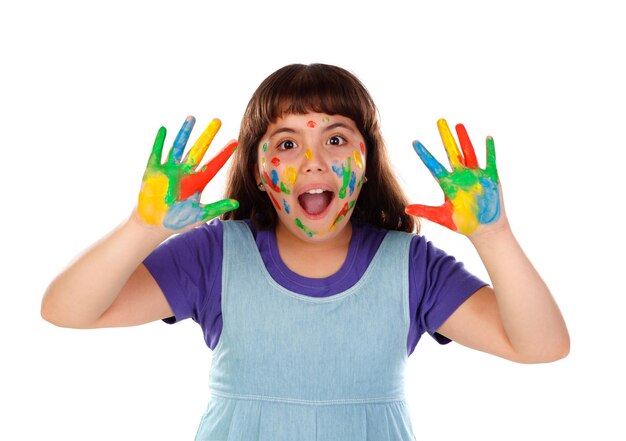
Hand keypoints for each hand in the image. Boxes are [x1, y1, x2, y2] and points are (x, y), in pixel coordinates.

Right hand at [137, 116, 238, 229]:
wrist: (153, 224)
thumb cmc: (177, 220)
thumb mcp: (200, 215)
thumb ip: (217, 208)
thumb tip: (236, 203)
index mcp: (198, 182)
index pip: (214, 164)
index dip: (224, 154)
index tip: (235, 142)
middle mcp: (185, 172)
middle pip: (199, 150)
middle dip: (208, 136)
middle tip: (217, 121)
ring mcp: (169, 169)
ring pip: (179, 147)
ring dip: (185, 133)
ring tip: (192, 118)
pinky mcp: (153, 171)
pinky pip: (157, 153)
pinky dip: (160, 142)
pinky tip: (164, 129)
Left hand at [406, 119, 500, 234]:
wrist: (485, 229)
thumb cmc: (463, 223)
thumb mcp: (442, 217)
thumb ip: (425, 211)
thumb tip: (405, 208)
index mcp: (448, 184)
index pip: (433, 166)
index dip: (424, 155)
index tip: (414, 142)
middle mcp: (460, 176)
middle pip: (451, 153)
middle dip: (446, 137)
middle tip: (440, 121)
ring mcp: (475, 175)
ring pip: (468, 152)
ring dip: (464, 139)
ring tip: (458, 125)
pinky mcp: (490, 178)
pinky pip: (489, 161)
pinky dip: (489, 150)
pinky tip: (488, 138)